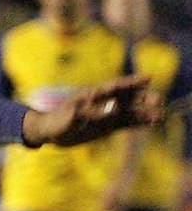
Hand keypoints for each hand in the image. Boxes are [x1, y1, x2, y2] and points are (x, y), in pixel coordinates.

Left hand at [22, 75, 162, 147]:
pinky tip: (152, 123)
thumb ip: (80, 116)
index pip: (115, 86)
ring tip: (161, 115)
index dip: (131, 82)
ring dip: (145, 112)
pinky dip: (139, 123)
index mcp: (92, 95)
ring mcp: (106, 114)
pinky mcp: (107, 126)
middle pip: (127, 97)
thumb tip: (89, 111)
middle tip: (158, 99)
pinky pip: (126, 123)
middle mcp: (103, 103)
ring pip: (129, 111)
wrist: (49, 132)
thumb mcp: (67, 121)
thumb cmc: (55, 124)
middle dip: (143, 97)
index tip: (147, 78)